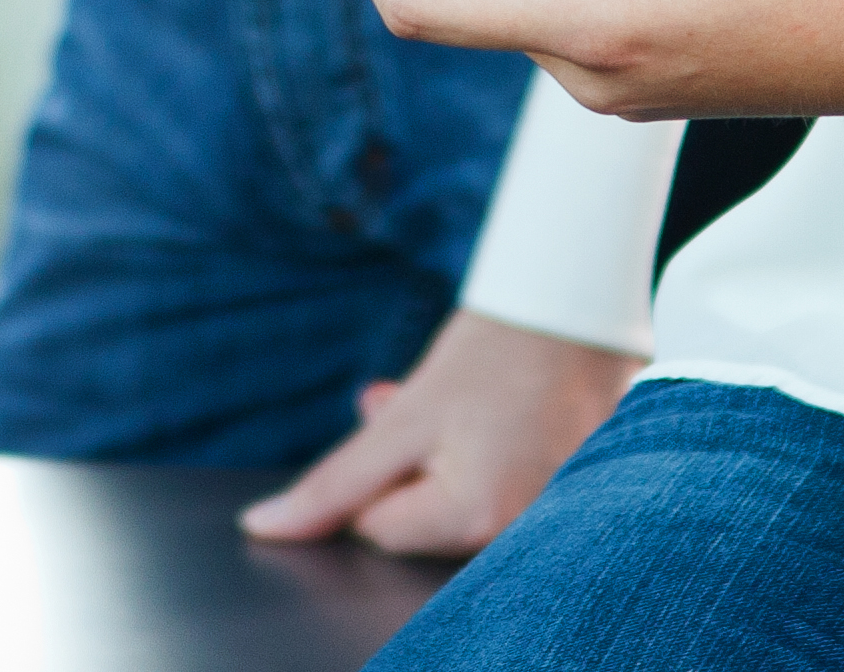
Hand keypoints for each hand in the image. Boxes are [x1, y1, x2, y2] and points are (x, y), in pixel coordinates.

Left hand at [237, 308, 633, 554]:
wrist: (578, 306)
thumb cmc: (494, 352)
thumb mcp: (401, 417)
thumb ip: (333, 484)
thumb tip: (264, 528)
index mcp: (477, 521)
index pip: (379, 530)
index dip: (379, 472)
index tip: (407, 419)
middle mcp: (521, 538)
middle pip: (421, 528)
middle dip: (408, 471)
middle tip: (426, 411)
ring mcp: (552, 523)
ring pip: (456, 511)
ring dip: (441, 467)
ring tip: (460, 412)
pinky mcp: (570, 502)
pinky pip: (502, 502)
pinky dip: (484, 468)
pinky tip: (496, 425)